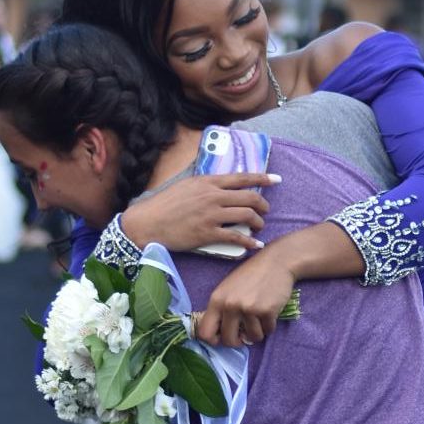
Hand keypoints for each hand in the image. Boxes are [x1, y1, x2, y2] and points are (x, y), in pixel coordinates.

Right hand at [121, 172, 276, 252]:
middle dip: (262, 205)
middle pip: (249, 198)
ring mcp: (211, 215)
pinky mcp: (208, 234)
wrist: (147, 222)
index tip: (276, 180)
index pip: (241, 178)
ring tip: (259, 227)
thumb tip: (220, 184)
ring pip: (246, 216)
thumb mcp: (185, 185)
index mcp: (207, 181)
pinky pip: (236, 238)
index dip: (262, 178)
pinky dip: (249, 242)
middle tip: (265, 211)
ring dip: (258, 222)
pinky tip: (255, 245)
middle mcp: (213, 196)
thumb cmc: (163, 204)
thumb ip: (205, 184)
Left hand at [195, 251, 298, 347]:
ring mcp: (249, 309)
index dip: (214, 341)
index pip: (205, 333)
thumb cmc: (251, 275)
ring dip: (257, 332)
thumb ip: (222, 310)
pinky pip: (268, 331)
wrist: (276, 262)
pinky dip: (270, 325)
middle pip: (228, 340)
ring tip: (259, 319)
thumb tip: (222, 336)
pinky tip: (270, 312)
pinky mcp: (267, 311)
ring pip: (252, 338)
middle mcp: (230, 305)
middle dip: (238, 341)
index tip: (224, 338)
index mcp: (216, 300)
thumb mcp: (228, 289)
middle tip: (244, 335)